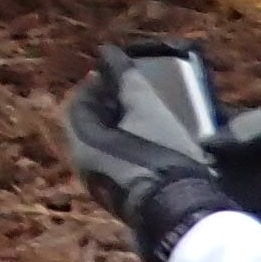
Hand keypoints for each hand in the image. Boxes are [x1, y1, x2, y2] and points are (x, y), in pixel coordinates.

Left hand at [61, 39, 236, 261]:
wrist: (181, 210)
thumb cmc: (160, 153)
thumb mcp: (146, 108)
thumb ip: (124, 79)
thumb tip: (106, 51)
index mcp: (81, 143)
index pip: (78, 104)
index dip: (97, 84)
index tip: (117, 72)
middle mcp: (83, 165)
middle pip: (89, 125)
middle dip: (108, 104)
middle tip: (132, 90)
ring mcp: (101, 184)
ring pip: (103, 144)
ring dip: (119, 125)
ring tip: (144, 111)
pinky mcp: (121, 196)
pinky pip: (116, 161)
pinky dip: (127, 144)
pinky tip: (151, 140)